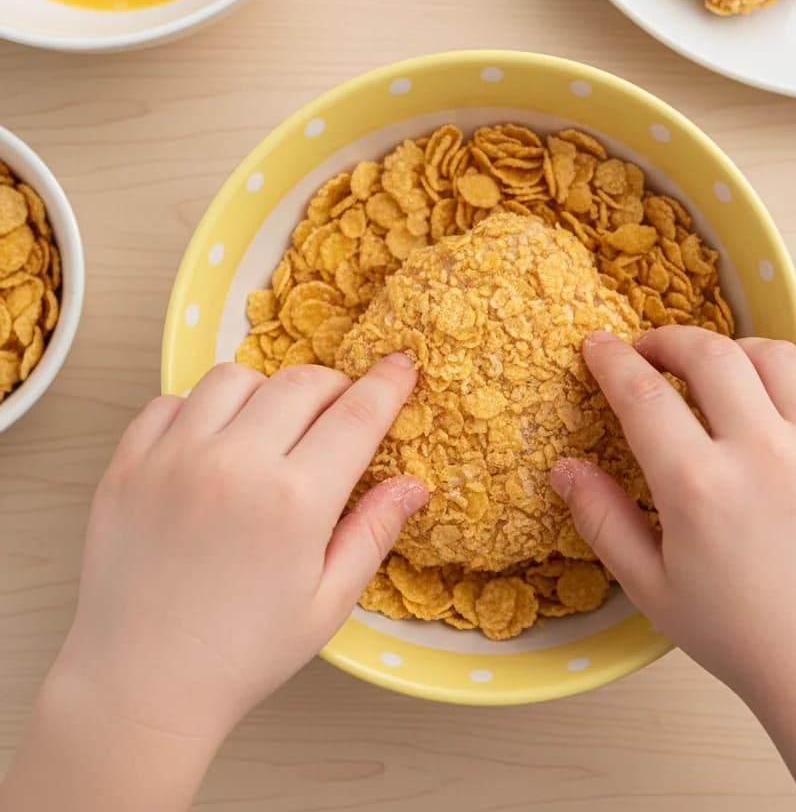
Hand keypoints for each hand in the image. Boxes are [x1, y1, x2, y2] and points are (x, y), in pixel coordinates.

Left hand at [58, 357, 425, 741]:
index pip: (357, 414)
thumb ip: (374, 532)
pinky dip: (200, 407)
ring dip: (266, 391)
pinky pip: (170, 401)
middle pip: (302, 382)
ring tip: (271, 427)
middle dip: (334, 387)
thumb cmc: (243, 654)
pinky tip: (212, 442)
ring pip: (234, 377)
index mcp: (296, 501)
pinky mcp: (127, 465)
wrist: (140, 686)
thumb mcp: (328, 603)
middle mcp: (235, 465)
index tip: (402, 364)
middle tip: (340, 412)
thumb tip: (414, 483)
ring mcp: (174, 459)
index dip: (388, 383)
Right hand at [551, 327, 795, 706]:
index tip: (597, 345)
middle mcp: (762, 455)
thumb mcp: (650, 587)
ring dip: (734, 350)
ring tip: (716, 370)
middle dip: (669, 340)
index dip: (611, 359)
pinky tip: (777, 399)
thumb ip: (602, 520)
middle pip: (710, 354)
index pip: (642, 394)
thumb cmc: (736, 632)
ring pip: (775, 355)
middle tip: (651, 353)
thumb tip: (564, 467)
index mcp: (699, 488)